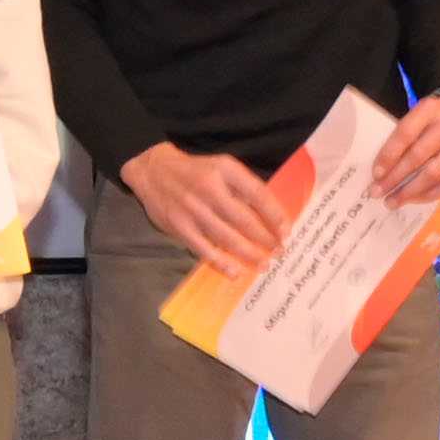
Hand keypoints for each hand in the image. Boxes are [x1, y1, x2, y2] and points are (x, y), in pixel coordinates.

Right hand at [116, 135, 289, 275]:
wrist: (153, 170)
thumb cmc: (195, 171)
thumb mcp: (221, 167)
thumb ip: (242, 187)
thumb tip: (270, 216)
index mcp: (225, 170)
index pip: (257, 194)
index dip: (275, 215)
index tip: (286, 232)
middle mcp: (210, 188)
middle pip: (245, 219)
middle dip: (266, 239)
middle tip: (279, 252)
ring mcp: (193, 209)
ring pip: (228, 237)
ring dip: (249, 254)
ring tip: (264, 264)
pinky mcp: (180, 226)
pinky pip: (205, 249)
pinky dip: (222, 262)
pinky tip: (236, 272)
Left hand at [377, 93, 439, 207]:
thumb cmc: (437, 118)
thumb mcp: (419, 115)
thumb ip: (403, 135)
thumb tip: (381, 168)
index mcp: (431, 108)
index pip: (406, 133)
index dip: (389, 155)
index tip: (376, 174)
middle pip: (419, 155)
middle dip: (396, 177)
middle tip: (378, 192)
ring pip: (436, 173)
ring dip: (412, 191)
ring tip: (394, 201)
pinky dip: (432, 194)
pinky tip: (416, 199)